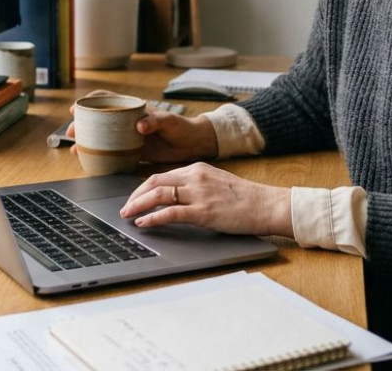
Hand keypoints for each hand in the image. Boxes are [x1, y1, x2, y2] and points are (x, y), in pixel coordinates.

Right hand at [66, 109, 218, 163]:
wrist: (192, 144)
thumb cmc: (182, 127)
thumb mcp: (169, 120)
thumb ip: (155, 121)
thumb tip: (139, 125)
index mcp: (133, 110)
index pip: (107, 99)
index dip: (90, 101)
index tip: (77, 108)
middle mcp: (126, 123)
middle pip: (98, 120)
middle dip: (82, 125)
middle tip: (71, 133)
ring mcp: (127, 138)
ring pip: (101, 138)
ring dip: (87, 143)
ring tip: (75, 150)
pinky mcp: (132, 153)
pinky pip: (112, 155)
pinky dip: (100, 158)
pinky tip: (91, 163)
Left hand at [118, 162, 292, 236]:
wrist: (266, 204)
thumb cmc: (245, 198)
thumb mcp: (217, 183)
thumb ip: (197, 186)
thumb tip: (177, 197)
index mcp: (198, 169)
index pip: (162, 175)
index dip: (143, 187)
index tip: (134, 198)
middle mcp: (195, 177)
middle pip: (154, 181)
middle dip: (135, 195)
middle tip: (125, 208)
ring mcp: (199, 193)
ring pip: (158, 194)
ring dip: (138, 205)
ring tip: (128, 215)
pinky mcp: (203, 211)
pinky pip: (170, 213)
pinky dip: (153, 217)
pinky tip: (144, 223)